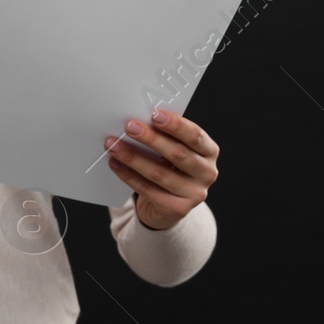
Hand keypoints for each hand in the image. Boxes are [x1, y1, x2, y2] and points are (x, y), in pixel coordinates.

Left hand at [103, 109, 219, 229]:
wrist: (169, 204)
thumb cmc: (170, 166)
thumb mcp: (173, 149)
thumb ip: (164, 136)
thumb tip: (138, 120)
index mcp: (209, 151)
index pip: (195, 135)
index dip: (175, 125)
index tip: (154, 114)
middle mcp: (207, 173)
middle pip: (178, 154)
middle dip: (151, 139)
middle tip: (129, 127)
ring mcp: (195, 193)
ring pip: (160, 174)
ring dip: (133, 158)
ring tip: (113, 145)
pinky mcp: (178, 209)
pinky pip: (149, 191)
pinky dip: (129, 176)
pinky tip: (115, 164)